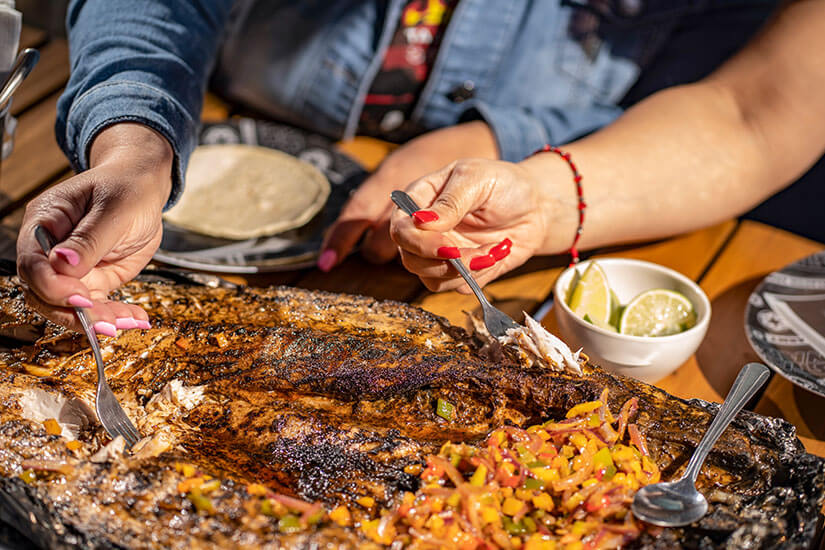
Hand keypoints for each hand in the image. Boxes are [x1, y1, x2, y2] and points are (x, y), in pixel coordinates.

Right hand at [16, 123, 172, 332]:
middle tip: (107, 323)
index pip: (32, 263)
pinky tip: (137, 318)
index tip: (81, 298)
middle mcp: (51, 249)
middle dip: (74, 312)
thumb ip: (89, 239)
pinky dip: (116, 315)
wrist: (143, 188)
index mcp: (45, 222)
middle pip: (44, 292)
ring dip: (98, 319)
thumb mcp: (114, 209)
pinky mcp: (93, 279)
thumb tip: (61, 264)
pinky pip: (97, 305)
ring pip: (70, 305)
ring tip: (128, 321)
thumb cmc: (126, 188)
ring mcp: (72, 268)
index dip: (52, 286)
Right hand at [318, 121, 497, 270]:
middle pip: (407, 257)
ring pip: (427, 277)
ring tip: (489, 252)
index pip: (398, 227)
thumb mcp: (478, 179)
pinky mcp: (458, 272)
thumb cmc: (505, 184)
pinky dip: (473, 280)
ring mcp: (439, 253)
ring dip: (459, 272)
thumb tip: (423, 221)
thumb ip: (451, 200)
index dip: (417, 242)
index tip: (446, 246)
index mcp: (419, 199)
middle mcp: (423, 229)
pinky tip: (494, 257)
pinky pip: (451, 287)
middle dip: (440, 261)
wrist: (537, 207)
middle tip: (472, 254)